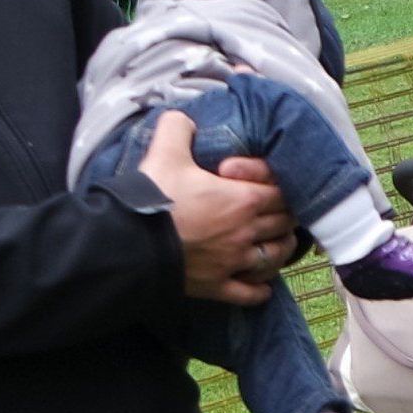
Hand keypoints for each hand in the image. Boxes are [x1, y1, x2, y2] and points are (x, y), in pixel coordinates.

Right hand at [139, 110, 292, 305]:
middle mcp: (247, 233)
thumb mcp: (165, 152)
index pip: (283, 193)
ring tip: (276, 243)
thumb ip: (179, 128)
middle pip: (284, 225)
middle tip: (279, 211)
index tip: (271, 184)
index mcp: (243, 200)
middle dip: (284, 216)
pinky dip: (259, 290)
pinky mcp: (217, 286)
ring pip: (274, 259)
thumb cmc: (153, 195)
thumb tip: (184, 119)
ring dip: (279, 250)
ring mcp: (234, 263)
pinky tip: (263, 287)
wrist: (128, 241)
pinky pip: (249, 294)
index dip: (280, 186)